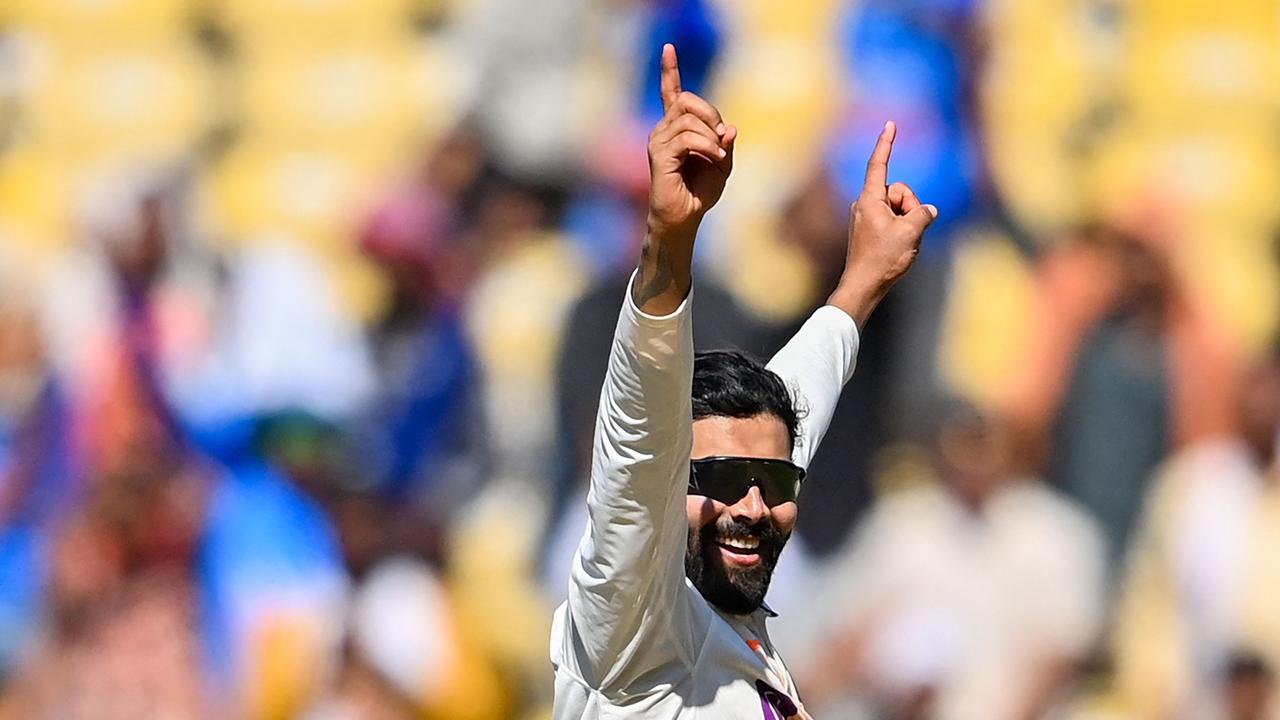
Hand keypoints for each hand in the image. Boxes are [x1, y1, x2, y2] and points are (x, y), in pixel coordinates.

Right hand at [634, 44, 735, 314]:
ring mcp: (658, 141)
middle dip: (710, 113)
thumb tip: (729, 128)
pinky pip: (688, 138)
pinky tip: (713, 158)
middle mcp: (663, 130)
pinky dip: (707, 146)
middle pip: (687, 100)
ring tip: (718, 157)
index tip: (669, 47)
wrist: (684, 218)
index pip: (671, 93)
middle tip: (722, 138)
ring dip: (711, 137)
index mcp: (676, 129)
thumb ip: (725, 144)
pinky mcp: (660, 154)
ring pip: (689, 119)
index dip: (670, 70)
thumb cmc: (700, 193)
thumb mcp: (722, 165)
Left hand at [829, 121, 936, 326]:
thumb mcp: (911, 233)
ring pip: (899, 208)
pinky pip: (894, 221)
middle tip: (907, 231)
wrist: (863, 287)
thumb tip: (927, 210)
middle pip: (899, 191)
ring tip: (900, 244)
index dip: (886, 143)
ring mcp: (867, 218)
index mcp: (869, 199)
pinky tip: (898, 250)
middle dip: (911, 206)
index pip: (879, 164)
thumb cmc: (882, 260)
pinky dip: (902, 230)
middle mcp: (865, 204)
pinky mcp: (870, 230)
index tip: (890, 124)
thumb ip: (923, 214)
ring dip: (908, 222)